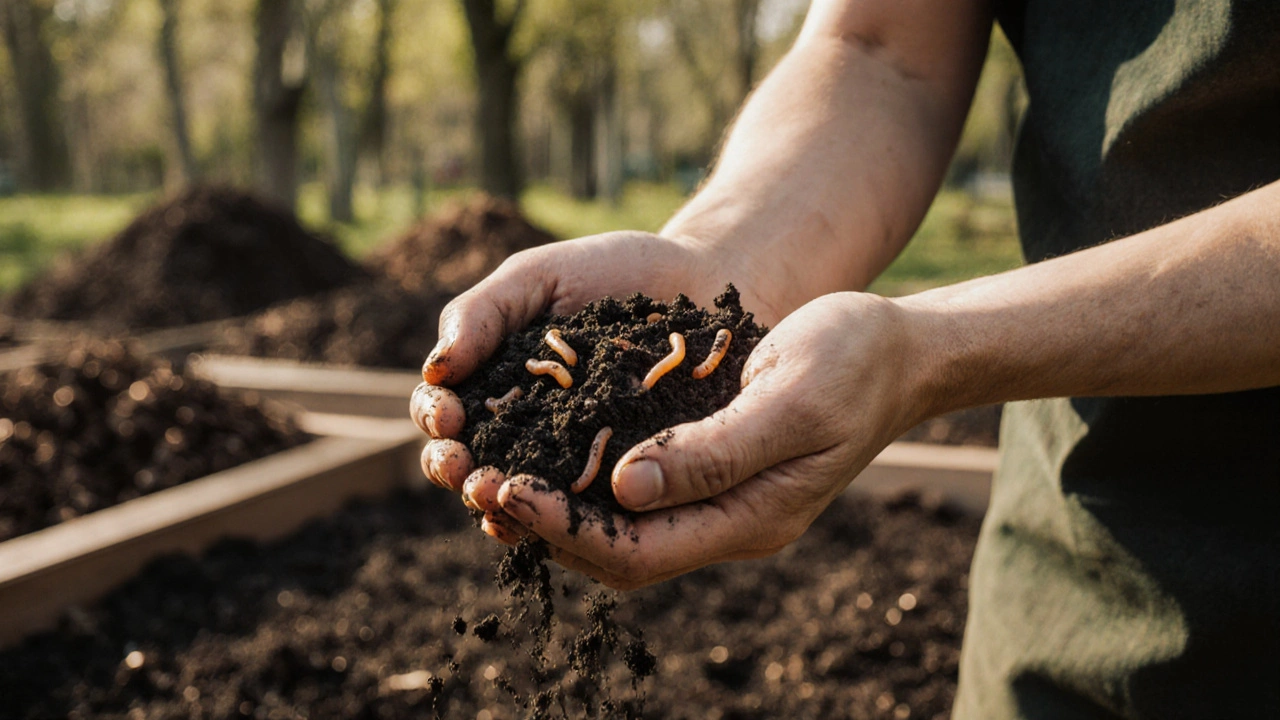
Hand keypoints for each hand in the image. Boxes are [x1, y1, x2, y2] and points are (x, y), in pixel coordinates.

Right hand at [410, 230, 785, 532]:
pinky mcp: (622, 480)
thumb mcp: (541, 276)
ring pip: (522, 498)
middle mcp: (524, 432)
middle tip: (464, 471)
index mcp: (492, 384)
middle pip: (470, 465)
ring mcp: (572, 462)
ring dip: (500, 508)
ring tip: (498, 504)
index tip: (448, 416)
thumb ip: (483, 313)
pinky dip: (567, 522)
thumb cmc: (616, 271)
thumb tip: (435, 370)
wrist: (703, 280)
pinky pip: (589, 511)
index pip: (444, 412)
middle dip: (457, 472)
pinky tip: (558, 525)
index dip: (436, 419)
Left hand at [437, 291, 935, 589]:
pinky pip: (633, 492)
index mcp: (752, 518)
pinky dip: (581, 478)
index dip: (563, 529)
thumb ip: (714, 451)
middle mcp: (729, 522)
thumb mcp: (790, 398)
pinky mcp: (710, 467)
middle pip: (618, 553)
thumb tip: (623, 489)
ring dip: (553, 507)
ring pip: (619, 528)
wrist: (898, 351)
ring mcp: (720, 499)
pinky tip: (542, 448)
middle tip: (474, 485)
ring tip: (489, 472)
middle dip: (543, 526)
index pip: (637, 551)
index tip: (502, 490)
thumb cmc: (854, 363)